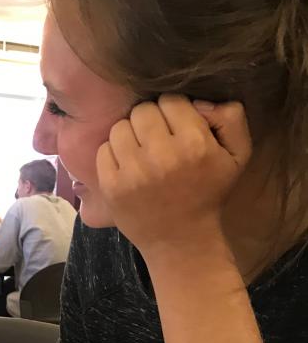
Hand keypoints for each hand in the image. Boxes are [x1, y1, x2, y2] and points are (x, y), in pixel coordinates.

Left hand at [96, 94, 251, 255]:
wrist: (181, 241)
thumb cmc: (209, 195)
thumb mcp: (238, 155)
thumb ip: (230, 117)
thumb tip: (198, 101)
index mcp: (194, 144)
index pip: (170, 100)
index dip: (173, 111)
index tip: (176, 129)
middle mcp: (162, 155)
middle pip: (142, 110)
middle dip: (150, 121)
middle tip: (157, 141)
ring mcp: (133, 172)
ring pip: (120, 127)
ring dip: (130, 136)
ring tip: (141, 153)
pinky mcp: (111, 185)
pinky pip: (104, 149)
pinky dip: (113, 154)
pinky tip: (128, 167)